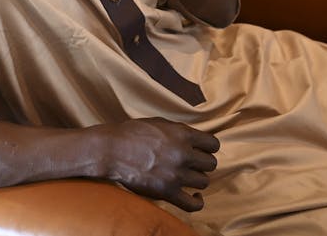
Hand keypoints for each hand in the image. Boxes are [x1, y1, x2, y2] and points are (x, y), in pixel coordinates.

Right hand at [97, 118, 218, 211]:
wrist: (112, 149)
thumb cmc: (132, 133)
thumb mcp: (160, 123)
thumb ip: (180, 131)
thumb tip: (195, 139)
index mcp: (183, 135)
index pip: (213, 144)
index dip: (208, 148)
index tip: (201, 151)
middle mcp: (183, 154)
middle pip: (211, 164)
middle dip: (203, 164)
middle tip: (192, 164)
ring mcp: (176, 175)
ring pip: (204, 182)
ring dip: (197, 180)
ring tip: (188, 177)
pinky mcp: (167, 192)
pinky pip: (193, 204)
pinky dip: (197, 202)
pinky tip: (195, 196)